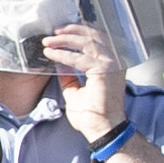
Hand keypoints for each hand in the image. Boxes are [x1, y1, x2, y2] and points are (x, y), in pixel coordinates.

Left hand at [36, 19, 130, 142]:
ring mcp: (112, 64)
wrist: (103, 129)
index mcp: (110, 64)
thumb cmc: (93, 115)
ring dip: (65, 40)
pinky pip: (79, 58)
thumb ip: (69, 77)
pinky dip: (64, 54)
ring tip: (49, 41)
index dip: (76, 35)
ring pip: (86, 42)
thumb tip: (60, 64)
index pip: (94, 41)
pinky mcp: (105, 70)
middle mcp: (114, 61)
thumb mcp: (75, 91)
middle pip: (91, 37)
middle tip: (52, 34)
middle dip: (69, 32)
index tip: (58, 34)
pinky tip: (51, 54)